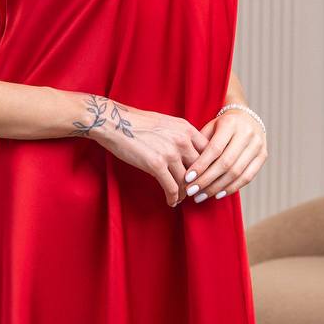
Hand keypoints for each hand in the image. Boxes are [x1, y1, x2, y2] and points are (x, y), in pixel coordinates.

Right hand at [74, 94, 209, 207]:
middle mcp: (182, 140)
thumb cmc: (138, 122)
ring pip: (187, 182)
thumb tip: (190, 150)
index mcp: (186, 128)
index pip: (209, 152)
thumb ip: (181, 135)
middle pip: (200, 169)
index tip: (204, 177)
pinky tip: (171, 201)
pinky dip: (173, 198)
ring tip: (181, 198)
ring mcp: (170, 153)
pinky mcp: (156, 165)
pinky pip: (172, 188)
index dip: (208, 168)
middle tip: (195, 192)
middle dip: (198, 184)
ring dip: (185, 193)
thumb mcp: (167, 122)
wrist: (115, 122)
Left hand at [181, 106, 267, 203]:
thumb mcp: (210, 128)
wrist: (246, 118)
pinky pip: (247, 177)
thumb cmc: (222, 125)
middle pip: (226, 163)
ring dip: (217, 188)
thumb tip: (187, 170)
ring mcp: (257, 145)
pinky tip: (217, 194)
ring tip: (201, 196)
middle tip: (191, 191)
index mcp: (231, 123)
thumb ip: (200, 145)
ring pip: (237, 173)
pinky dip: (232, 188)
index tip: (187, 178)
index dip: (201, 165)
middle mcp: (247, 134)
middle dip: (207, 180)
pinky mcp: (263, 156)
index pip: (215, 149)